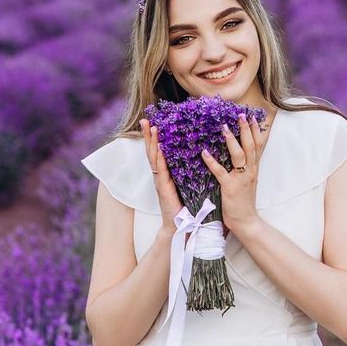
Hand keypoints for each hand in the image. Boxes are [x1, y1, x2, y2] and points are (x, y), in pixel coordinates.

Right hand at [140, 118, 182, 232]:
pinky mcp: (164, 189)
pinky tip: (158, 148)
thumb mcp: (188, 184)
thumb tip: (201, 154)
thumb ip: (189, 171)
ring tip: (151, 127)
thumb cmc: (186, 206)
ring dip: (152, 142)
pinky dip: (159, 159)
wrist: (181, 225)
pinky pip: (161, 171)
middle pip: (152, 151)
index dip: (156, 138)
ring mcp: (160, 181)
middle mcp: (161, 175)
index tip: (155, 122)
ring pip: (154, 158)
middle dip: (149, 135)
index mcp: (167, 173)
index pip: (159, 151)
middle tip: (145, 119)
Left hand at [200, 112, 267, 236]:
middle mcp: (250, 171)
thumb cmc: (244, 201)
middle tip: (241, 114)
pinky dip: (212, 161)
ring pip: (238, 155)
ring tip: (224, 127)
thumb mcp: (248, 181)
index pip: (258, 146)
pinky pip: (220, 172)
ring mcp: (240, 179)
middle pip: (250, 146)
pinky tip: (204, 152)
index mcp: (254, 169)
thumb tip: (240, 154)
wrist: (247, 221)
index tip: (253, 117)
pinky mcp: (229, 187)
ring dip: (231, 140)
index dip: (256, 131)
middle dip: (246, 129)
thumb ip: (245, 167)